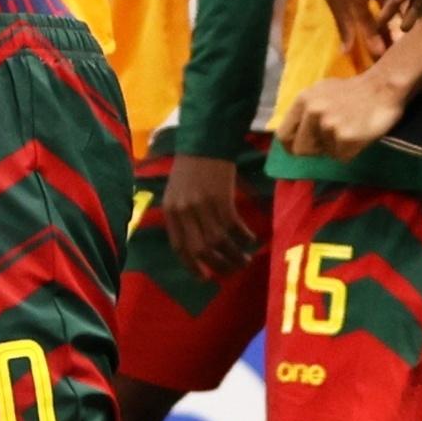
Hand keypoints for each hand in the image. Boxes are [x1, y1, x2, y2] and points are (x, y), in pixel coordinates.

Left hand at [161, 151, 259, 279]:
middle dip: (217, 265)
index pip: (179, 248)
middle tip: (230, 272)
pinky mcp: (222, 199)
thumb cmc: (190, 168)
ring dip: (234, 255)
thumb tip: (196, 247)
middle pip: (201, 250)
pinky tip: (251, 240)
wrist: (205, 142)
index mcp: (170, 211)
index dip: (192, 266)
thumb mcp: (176, 193)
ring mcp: (203, 206)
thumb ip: (181, 217)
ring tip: (244, 261)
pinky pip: (233, 226)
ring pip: (219, 242)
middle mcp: (185, 212)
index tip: (204, 278)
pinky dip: (243, 236)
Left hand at [278, 69, 405, 159]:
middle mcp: (312, 112)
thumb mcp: (321, 94)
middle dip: (316, 150)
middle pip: (301, 150)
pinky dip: (352, 151)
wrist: (384, 87)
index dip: (292, 146)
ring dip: (337, 148)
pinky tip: (360, 135)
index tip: (303, 148)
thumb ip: (306, 112)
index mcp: (303, 101)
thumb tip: (296, 135)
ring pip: (325, 154)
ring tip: (350, 130)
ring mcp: (328, 125)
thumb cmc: (353, 91)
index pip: (284, 135)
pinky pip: (342, 157)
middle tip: (332, 140)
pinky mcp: (345, 137)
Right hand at [325, 0, 406, 65]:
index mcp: (358, 0)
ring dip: (412, 18)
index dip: (375, 39)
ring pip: (405, 3)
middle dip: (396, 32)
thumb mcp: (339, 4)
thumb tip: (345, 52)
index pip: (369, 24)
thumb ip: (345, 27)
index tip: (384, 57)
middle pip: (390, 17)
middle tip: (406, 49)